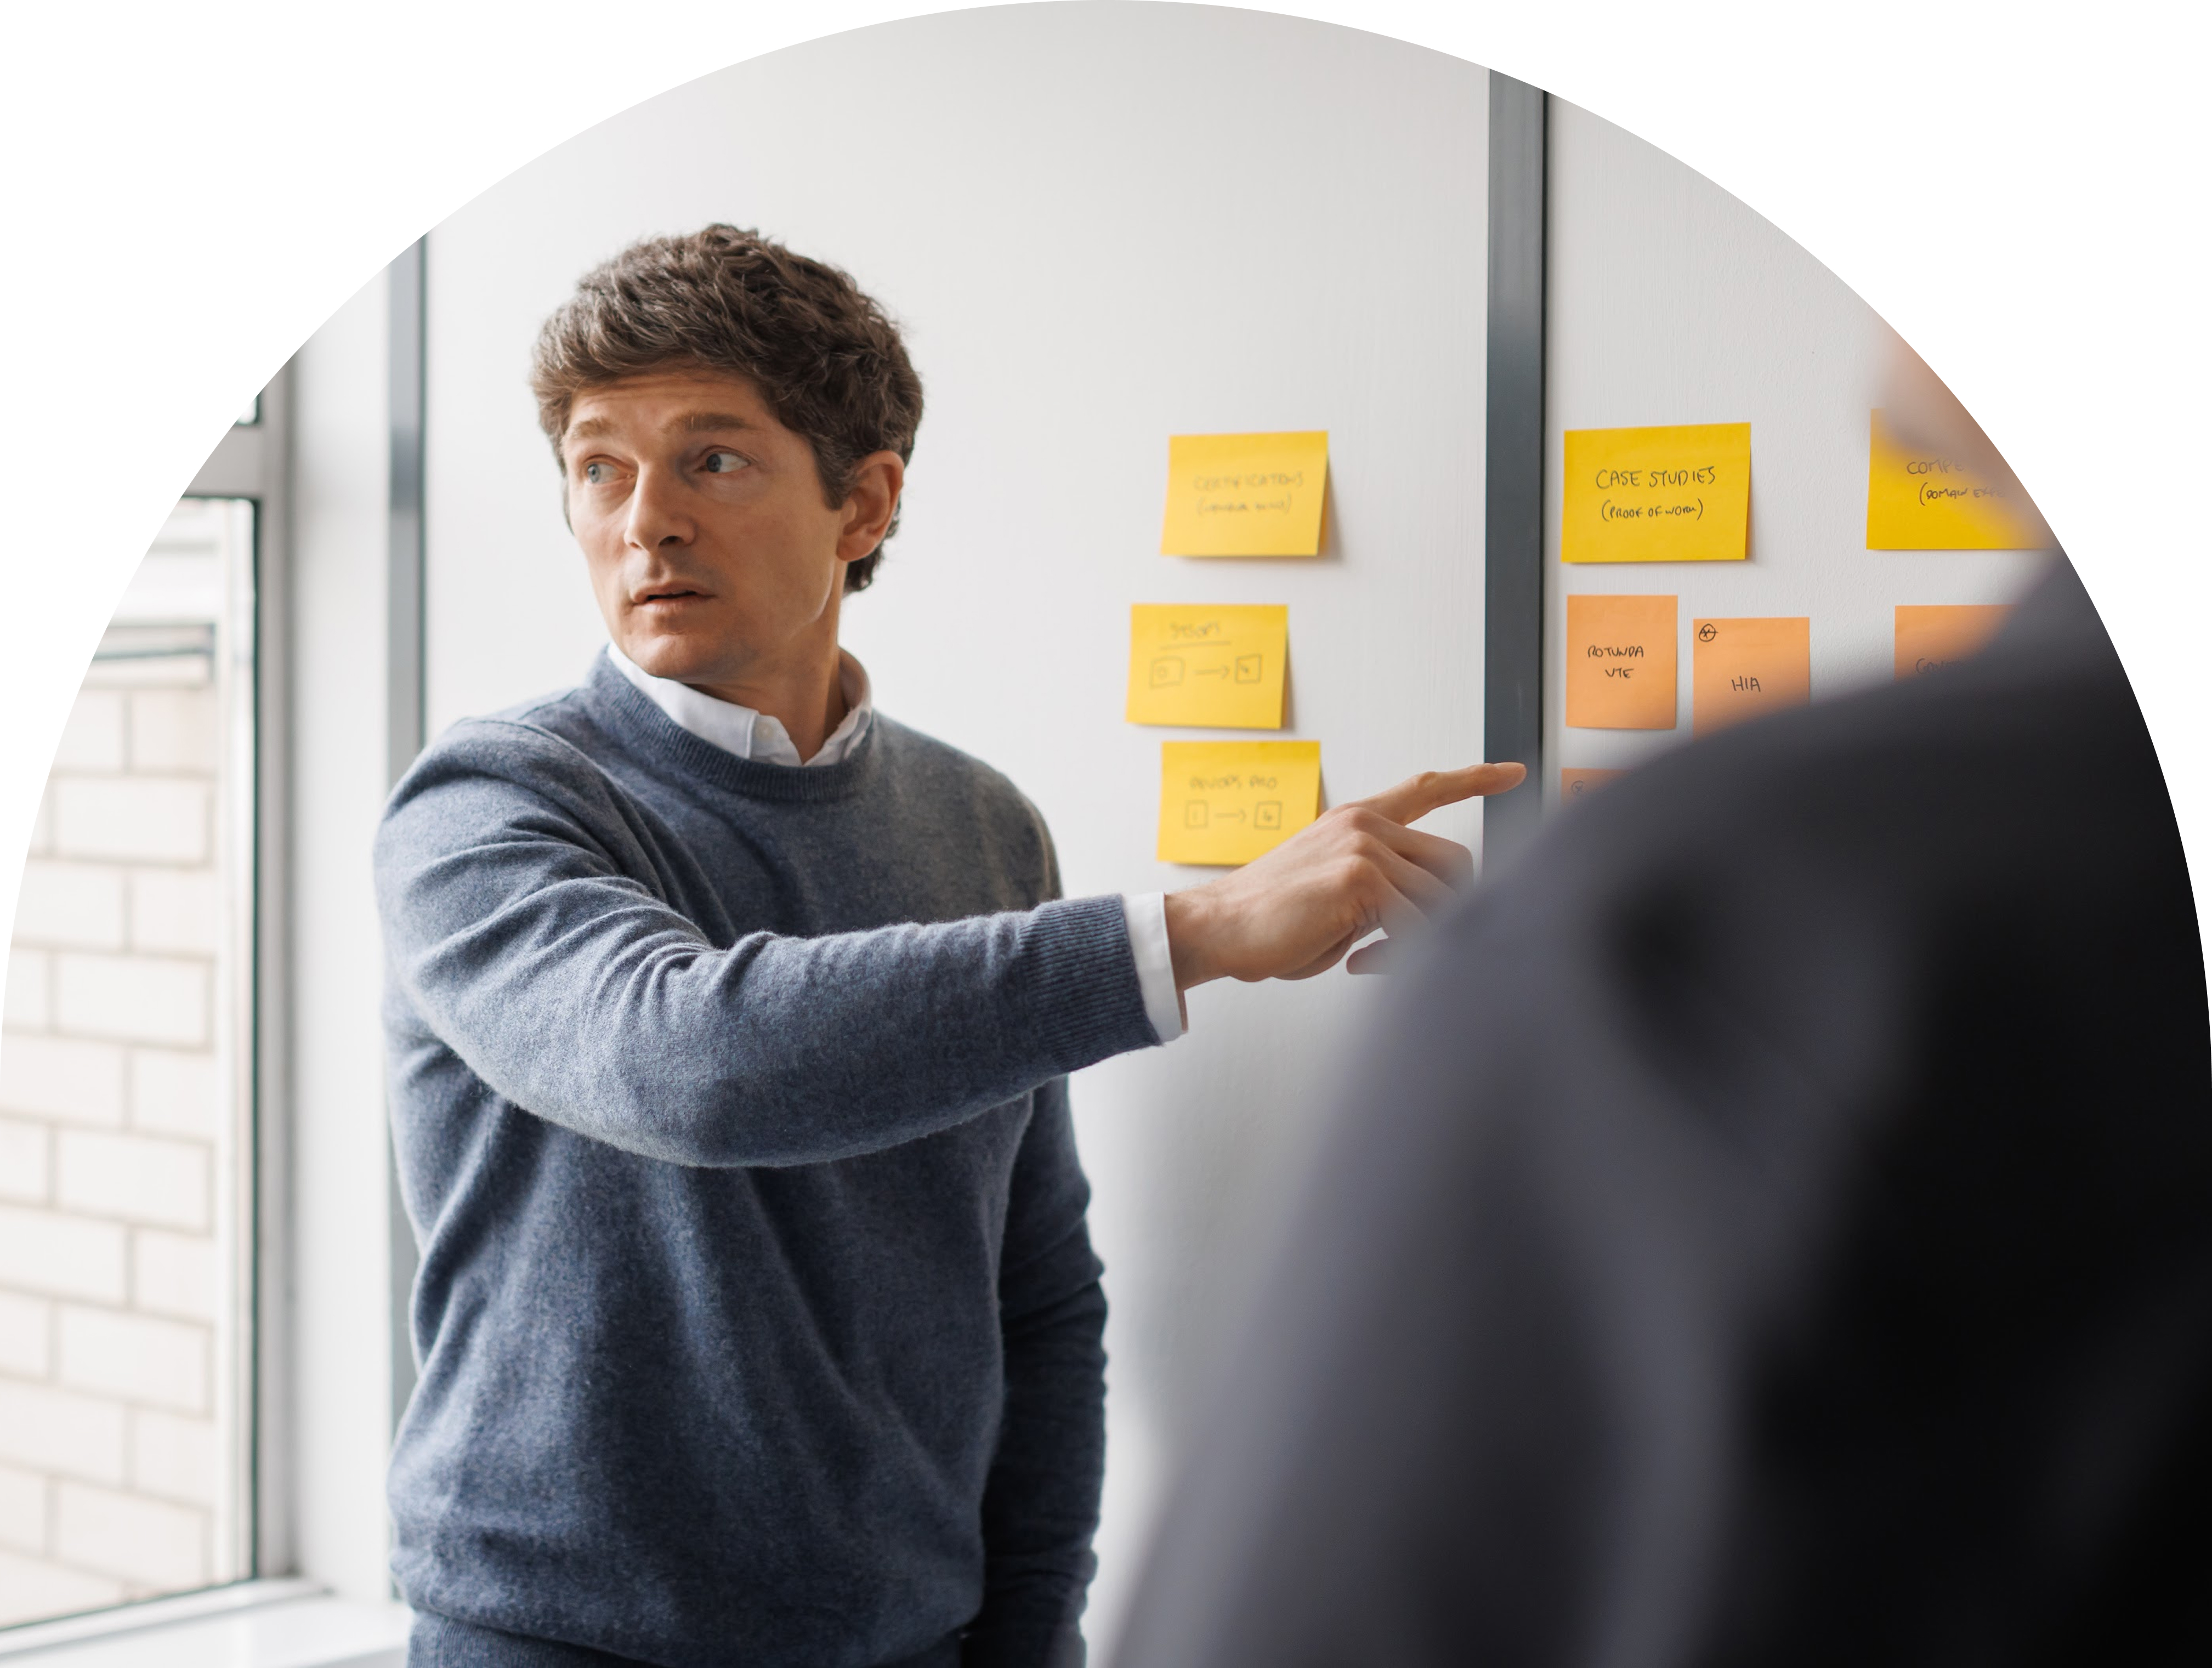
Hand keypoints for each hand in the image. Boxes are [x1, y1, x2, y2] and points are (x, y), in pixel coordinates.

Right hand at [1162, 762, 1526, 989]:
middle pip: (1456, 863)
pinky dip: (1400, 956)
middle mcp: (1365, 824)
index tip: (1513, 772)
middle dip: (1449, 910)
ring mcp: (1365, 845)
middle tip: (1411, 944)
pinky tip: (1358, 962)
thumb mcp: (1335, 892)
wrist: (1217, 927)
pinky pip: (1415, 925)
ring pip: (1441, 899)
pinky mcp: (1361, 876)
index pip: (1424, 789)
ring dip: (1420, 941)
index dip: (1473, 780)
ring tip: (1370, 958)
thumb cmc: (1269, 920)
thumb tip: (1429, 917)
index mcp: (1356, 821)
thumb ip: (1381, 887)